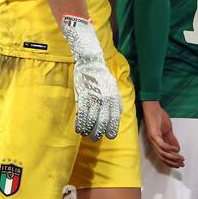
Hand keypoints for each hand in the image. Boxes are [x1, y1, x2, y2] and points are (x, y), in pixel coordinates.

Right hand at [62, 15, 120, 140]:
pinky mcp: (82, 94)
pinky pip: (82, 112)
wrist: (91, 59)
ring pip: (92, 118)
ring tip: (87, 136)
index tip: (110, 136)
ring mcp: (92, 97)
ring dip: (89, 129)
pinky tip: (79, 128)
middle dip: (100, 131)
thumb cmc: (101, 72)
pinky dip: (80, 122)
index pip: (113, 115)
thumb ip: (115, 99)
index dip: (112, 127)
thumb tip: (118, 111)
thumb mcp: (112, 85)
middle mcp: (104, 98)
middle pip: (103, 119)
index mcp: (113, 95)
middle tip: (96, 138)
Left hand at [141, 100, 182, 168]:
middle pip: (162, 157)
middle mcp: (153, 143)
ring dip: (172, 157)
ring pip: (162, 152)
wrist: (153, 108)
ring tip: (181, 158)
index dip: (171, 161)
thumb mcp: (168, 130)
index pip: (162, 156)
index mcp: (156, 142)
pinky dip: (169, 148)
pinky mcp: (153, 134)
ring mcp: (152, 139)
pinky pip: (161, 144)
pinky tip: (176, 150)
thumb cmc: (158, 117)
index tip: (179, 165)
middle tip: (181, 164)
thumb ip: (172, 140)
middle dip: (172, 162)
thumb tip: (177, 149)